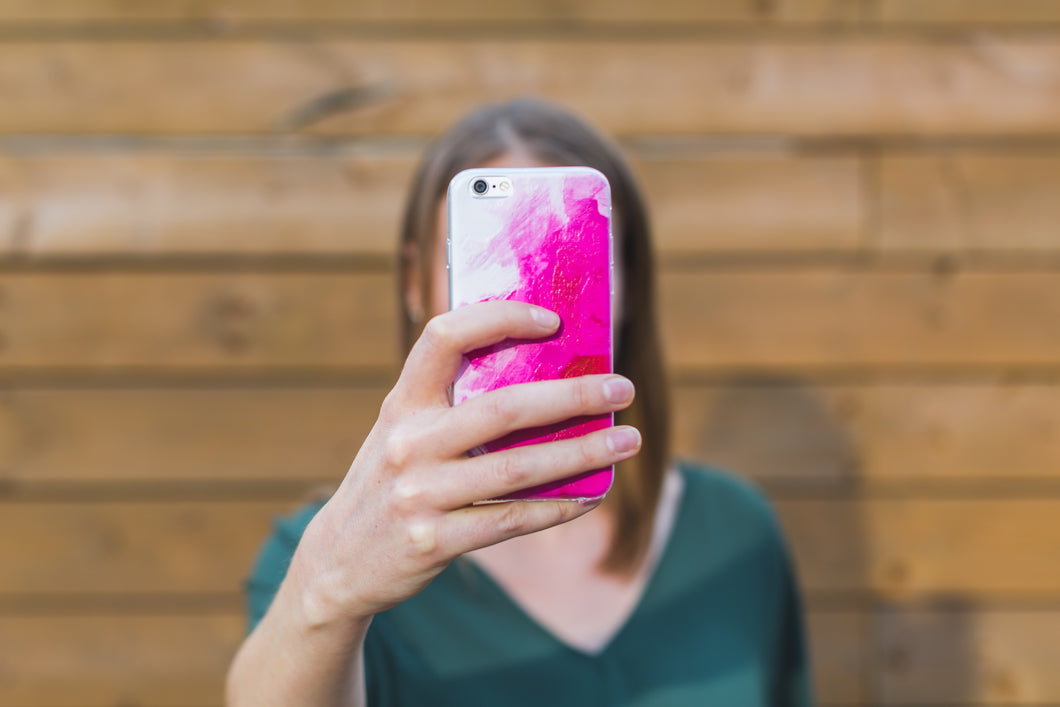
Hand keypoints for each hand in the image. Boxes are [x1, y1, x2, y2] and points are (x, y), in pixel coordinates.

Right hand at [291, 300, 639, 625]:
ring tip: (627, 441)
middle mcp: (408, 443)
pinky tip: (591, 494)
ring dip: (582, 453)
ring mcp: (420, 494)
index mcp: (402, 403)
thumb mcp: (402, 431)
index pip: (445, 336)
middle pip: (503, 408)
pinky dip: (559, 507)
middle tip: (622, 389)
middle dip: (572, 396)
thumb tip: (548, 377)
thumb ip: (451, 404)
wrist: (338, 562)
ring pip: (518, 469)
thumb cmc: (391, 481)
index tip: (552, 321)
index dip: (499, 318)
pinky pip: (512, 520)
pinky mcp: (434, 541)